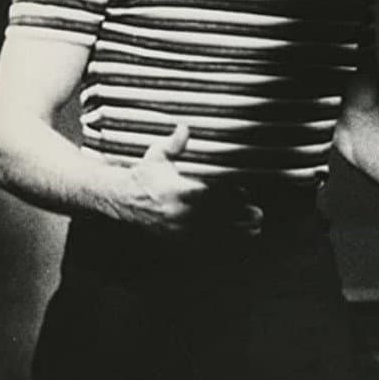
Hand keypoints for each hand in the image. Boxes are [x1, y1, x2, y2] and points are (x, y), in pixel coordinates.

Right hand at [112, 124, 263, 236]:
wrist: (120, 200)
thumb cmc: (144, 176)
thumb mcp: (156, 156)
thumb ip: (174, 144)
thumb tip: (184, 127)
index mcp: (181, 192)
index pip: (215, 196)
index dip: (234, 196)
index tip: (244, 194)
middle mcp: (182, 215)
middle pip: (221, 219)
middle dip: (242, 217)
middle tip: (258, 214)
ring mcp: (179, 232)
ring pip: (216, 239)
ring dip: (238, 235)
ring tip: (254, 229)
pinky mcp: (176, 244)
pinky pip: (204, 252)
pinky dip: (223, 249)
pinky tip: (237, 245)